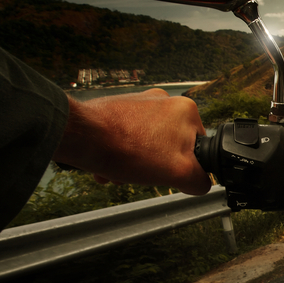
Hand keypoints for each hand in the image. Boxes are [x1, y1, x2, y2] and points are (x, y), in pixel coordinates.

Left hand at [52, 89, 211, 194]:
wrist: (81, 137)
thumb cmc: (127, 149)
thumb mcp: (178, 173)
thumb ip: (199, 180)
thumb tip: (202, 182)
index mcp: (187, 110)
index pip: (197, 147)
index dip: (183, 166)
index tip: (166, 173)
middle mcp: (165, 100)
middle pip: (170, 146)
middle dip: (153, 166)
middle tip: (140, 174)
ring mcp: (140, 102)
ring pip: (147, 143)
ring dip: (134, 162)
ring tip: (120, 171)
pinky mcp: (118, 108)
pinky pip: (128, 136)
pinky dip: (121, 153)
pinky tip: (110, 164)